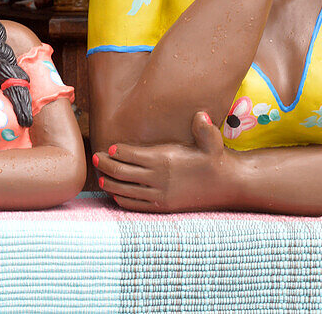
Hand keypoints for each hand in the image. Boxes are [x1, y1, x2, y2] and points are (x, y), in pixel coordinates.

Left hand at [94, 111, 239, 211]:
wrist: (227, 186)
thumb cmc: (215, 160)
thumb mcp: (212, 142)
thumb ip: (204, 129)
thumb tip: (201, 115)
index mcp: (164, 160)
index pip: (130, 154)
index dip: (115, 151)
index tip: (107, 147)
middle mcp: (158, 179)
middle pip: (121, 172)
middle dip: (104, 164)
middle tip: (95, 157)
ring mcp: (158, 196)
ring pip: (123, 190)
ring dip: (108, 182)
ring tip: (100, 175)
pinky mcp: (161, 208)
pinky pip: (133, 205)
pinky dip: (120, 199)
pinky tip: (115, 192)